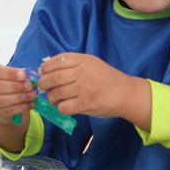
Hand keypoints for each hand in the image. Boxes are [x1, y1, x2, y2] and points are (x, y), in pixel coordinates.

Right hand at [0, 64, 37, 125]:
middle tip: (30, 86)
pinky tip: (29, 104)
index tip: (24, 75)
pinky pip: (6, 111)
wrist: (2, 100)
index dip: (9, 73)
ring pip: (0, 101)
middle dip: (15, 87)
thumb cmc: (8, 83)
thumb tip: (34, 76)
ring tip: (32, 95)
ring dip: (19, 98)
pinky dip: (20, 108)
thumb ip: (21, 75)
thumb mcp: (12, 76)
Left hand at [36, 54, 151, 128]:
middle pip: (52, 78)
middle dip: (43, 84)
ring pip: (55, 93)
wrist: (126, 94)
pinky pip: (64, 107)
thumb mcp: (91, 63)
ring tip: (53, 98)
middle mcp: (82, 73)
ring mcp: (84, 89)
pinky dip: (60, 108)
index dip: (45, 68)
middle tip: (43, 88)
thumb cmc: (106, 78)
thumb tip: (47, 68)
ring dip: (51, 97)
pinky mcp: (86, 104)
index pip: (57, 61)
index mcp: (83, 61)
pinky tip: (64, 106)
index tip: (43, 73)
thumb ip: (72, 63)